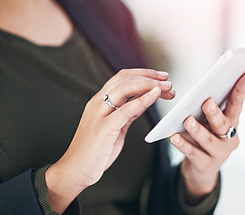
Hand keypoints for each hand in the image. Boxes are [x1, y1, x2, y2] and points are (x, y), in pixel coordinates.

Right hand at [45, 69, 174, 213]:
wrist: (76, 170)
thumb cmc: (96, 150)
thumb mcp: (116, 126)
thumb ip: (127, 112)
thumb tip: (144, 100)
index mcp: (99, 102)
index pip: (122, 78)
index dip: (144, 74)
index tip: (161, 77)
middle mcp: (98, 103)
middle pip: (124, 79)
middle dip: (149, 77)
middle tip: (168, 82)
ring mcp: (99, 114)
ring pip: (124, 88)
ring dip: (148, 85)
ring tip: (166, 88)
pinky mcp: (103, 128)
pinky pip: (125, 109)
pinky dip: (142, 100)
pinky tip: (155, 95)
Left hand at [170, 73, 244, 204]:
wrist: (202, 170)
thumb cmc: (205, 138)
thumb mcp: (209, 124)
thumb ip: (208, 110)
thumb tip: (201, 92)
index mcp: (232, 123)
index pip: (237, 105)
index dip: (241, 90)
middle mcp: (229, 138)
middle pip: (223, 124)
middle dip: (215, 113)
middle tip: (207, 102)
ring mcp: (220, 154)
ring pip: (208, 140)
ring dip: (197, 129)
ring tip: (187, 120)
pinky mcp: (206, 165)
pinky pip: (193, 153)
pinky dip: (183, 144)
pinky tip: (173, 137)